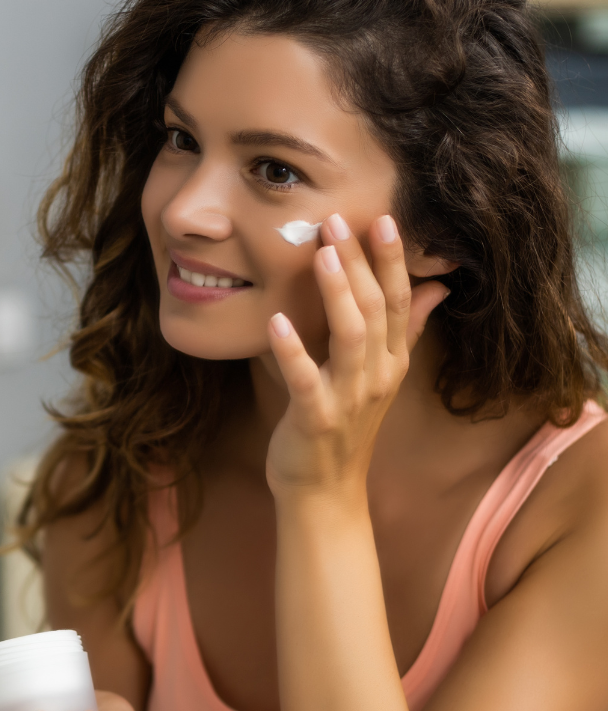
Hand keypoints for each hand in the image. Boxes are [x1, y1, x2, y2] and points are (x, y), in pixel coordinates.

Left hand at [264, 213, 448, 494]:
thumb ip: (405, 331)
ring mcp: (348, 399)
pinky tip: (275, 321)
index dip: (392, 261)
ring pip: (350, 338)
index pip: (399, 302)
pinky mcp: (315, 419)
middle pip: (376, 311)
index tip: (383, 218)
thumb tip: (435, 288)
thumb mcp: (379, 376)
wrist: (323, 491)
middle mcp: (377, 377)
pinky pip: (305, 380)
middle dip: (360, 263)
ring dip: (337, 294)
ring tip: (322, 254)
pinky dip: (291, 350)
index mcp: (391, 362)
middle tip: (337, 220)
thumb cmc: (343, 428)